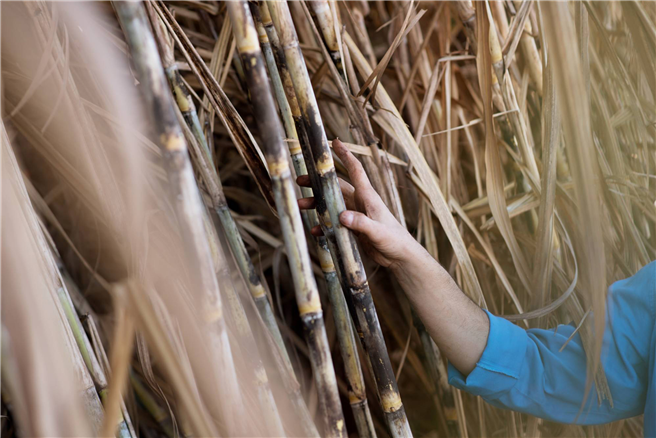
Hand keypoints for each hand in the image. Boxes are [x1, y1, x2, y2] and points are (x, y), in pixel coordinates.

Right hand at [297, 139, 423, 268]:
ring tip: (300, 204)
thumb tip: (342, 216)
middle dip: (318, 182)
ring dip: (317, 203)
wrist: (400, 256)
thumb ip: (361, 223)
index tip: (335, 142)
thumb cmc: (394, 240)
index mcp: (368, 197)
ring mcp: (356, 215)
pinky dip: (323, 225)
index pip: (355, 170)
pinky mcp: (353, 228)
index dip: (345, 155)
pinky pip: (334, 223)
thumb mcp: (378, 232)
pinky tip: (314, 231)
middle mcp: (360, 202)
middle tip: (300, 180)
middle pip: (336, 186)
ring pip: (332, 204)